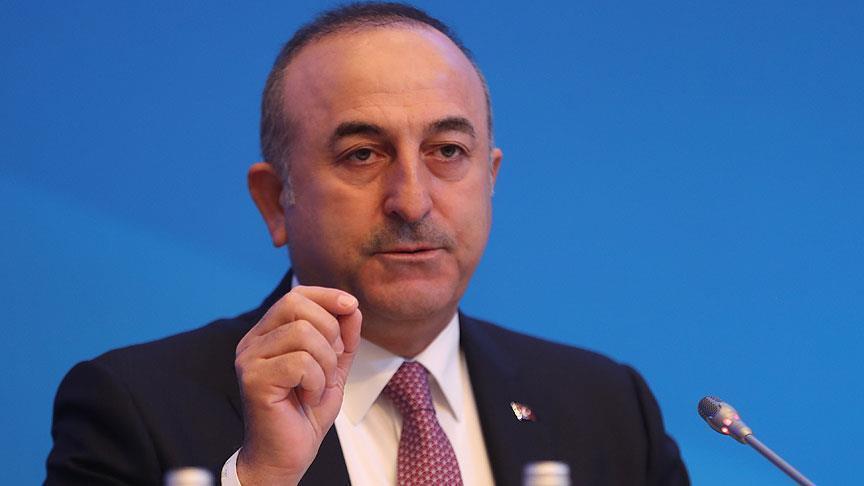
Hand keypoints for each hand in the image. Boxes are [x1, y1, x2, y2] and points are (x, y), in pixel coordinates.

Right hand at [234, 285, 361, 484]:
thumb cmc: (304, 413)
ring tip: (318, 387)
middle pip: (296, 305)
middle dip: (329, 330)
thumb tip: (351, 307)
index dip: (326, 296)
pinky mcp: (253, 379)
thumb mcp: (333, 368)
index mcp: (268, 334)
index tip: (350, 306)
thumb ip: (343, 338)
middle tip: (331, 363)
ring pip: (303, 334)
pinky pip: (300, 363)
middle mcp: (252, 342)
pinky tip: (308, 398)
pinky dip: (316, 382)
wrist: (286, 455)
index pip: (296, 296)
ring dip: (325, 363)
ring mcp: (249, 359)